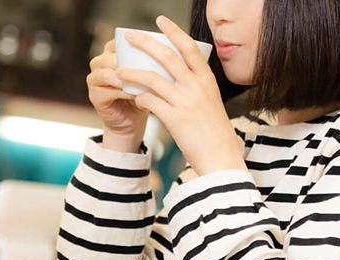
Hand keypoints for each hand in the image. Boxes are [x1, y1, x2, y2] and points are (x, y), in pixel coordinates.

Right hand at [87, 39, 149, 153]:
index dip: (134, 44)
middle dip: (130, 61)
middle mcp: (99, 62)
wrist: (132, 121)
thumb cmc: (143, 95)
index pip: (119, 41)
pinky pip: (108, 90)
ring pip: (108, 73)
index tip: (154, 49)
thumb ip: (153, 60)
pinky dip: (124, 92)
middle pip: (111, 56)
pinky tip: (138, 95)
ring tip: (145, 82)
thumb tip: (174, 49)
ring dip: (127, 78)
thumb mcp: (150, 74)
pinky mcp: (94, 95)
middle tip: (151, 67)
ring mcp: (94, 79)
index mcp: (112, 52)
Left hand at [116, 16, 246, 175]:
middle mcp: (197, 87)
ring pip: (152, 78)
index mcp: (207, 80)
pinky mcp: (174, 119)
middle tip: (129, 36)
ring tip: (118, 70)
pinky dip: (139, 97)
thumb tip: (178, 71)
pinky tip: (135, 98)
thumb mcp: (211, 101)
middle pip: (167, 56)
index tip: (159, 20)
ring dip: (132, 72)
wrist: (220, 158)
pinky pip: (149, 101)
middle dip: (145, 43)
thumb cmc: (214, 131)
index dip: (173, 31)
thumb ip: (197, 86)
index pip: (189, 48)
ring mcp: (185, 102)